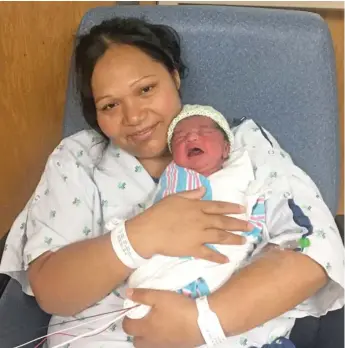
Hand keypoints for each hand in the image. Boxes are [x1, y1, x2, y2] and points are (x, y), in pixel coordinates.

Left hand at [122, 288, 203, 347]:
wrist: (202, 321)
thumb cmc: (178, 308)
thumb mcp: (159, 296)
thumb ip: (142, 295)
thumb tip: (127, 294)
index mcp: (146, 328)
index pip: (127, 327)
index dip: (126, 318)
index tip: (131, 310)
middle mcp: (152, 341)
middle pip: (136, 341)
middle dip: (135, 331)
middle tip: (142, 318)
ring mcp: (164, 346)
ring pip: (148, 345)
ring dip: (147, 337)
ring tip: (155, 324)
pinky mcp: (175, 347)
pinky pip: (161, 346)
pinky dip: (159, 340)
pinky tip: (167, 329)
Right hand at [127, 187, 251, 262]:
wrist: (148, 231)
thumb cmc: (159, 212)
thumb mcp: (174, 198)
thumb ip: (191, 194)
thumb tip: (204, 190)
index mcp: (197, 207)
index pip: (219, 207)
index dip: (232, 208)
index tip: (243, 210)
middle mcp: (202, 221)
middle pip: (223, 222)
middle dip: (238, 224)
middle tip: (250, 227)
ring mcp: (199, 236)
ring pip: (220, 237)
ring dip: (233, 240)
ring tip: (244, 241)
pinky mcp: (193, 249)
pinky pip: (209, 254)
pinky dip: (218, 257)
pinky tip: (226, 260)